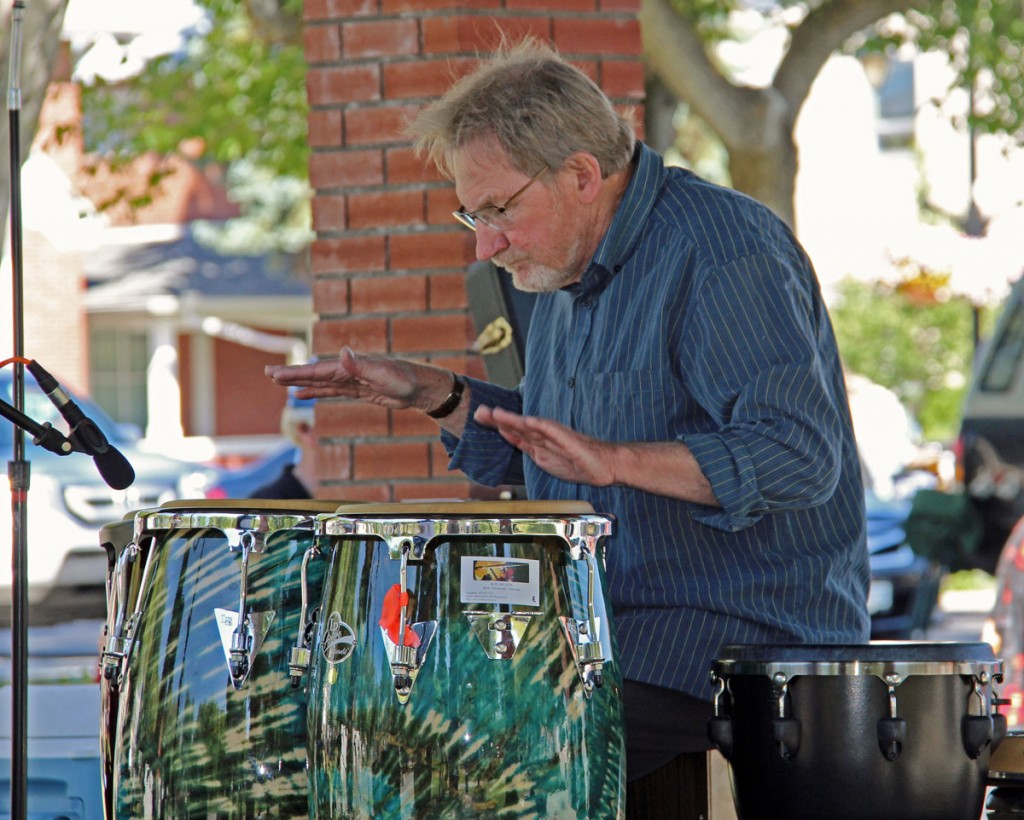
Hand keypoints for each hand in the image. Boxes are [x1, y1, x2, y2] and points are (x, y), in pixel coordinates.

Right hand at [265, 347, 425, 410]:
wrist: (421, 387)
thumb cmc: (405, 379)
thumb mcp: (382, 373)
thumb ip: (361, 364)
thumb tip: (342, 351)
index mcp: (349, 366)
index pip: (317, 370)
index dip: (296, 373)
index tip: (275, 374)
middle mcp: (347, 371)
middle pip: (314, 374)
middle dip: (291, 375)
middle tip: (267, 374)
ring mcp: (352, 380)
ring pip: (320, 382)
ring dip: (301, 383)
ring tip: (279, 382)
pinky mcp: (358, 390)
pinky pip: (332, 391)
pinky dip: (317, 392)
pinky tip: (303, 394)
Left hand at [475, 406, 615, 486]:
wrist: (605, 465)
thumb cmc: (578, 462)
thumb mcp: (547, 459)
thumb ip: (530, 447)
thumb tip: (512, 437)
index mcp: (539, 442)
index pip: (515, 432)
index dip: (498, 424)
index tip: (480, 416)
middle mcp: (545, 437)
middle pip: (518, 427)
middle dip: (498, 419)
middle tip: (480, 412)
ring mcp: (557, 438)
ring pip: (532, 427)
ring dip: (515, 420)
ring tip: (497, 414)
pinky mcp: (570, 441)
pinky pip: (554, 433)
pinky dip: (541, 426)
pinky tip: (530, 421)